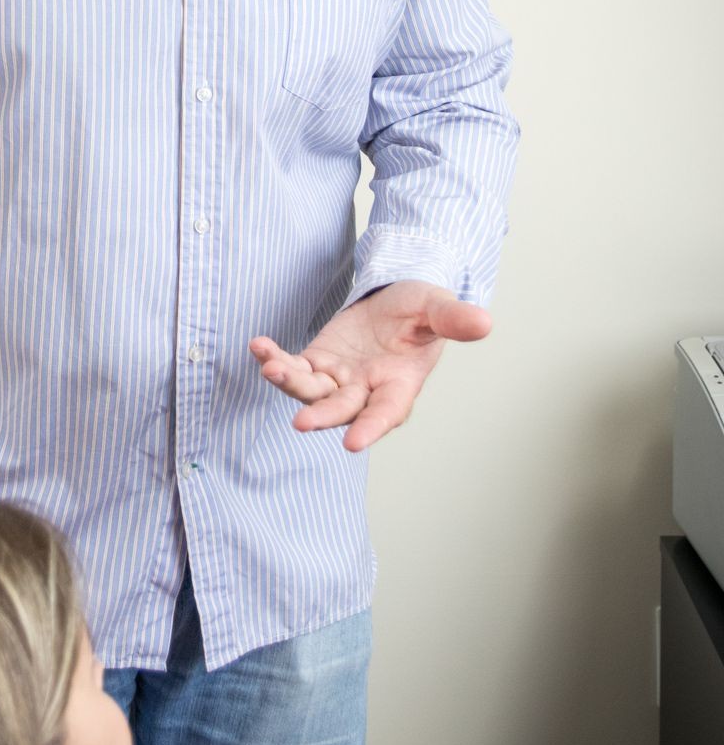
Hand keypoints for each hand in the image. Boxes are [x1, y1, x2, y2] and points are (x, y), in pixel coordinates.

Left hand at [250, 279, 491, 451]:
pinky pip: (292, 367)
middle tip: (302, 424)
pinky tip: (259, 347)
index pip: (386, 413)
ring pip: (311, 391)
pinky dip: (274, 359)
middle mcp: (366, 390)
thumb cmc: (421, 311)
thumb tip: (485, 323)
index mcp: (399, 385)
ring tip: (271, 368)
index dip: (371, 428)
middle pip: (341, 409)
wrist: (395, 300)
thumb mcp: (437, 308)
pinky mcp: (317, 362)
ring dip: (290, 383)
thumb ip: (454, 319)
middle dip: (322, 416)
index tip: (354, 444)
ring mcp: (338, 379)